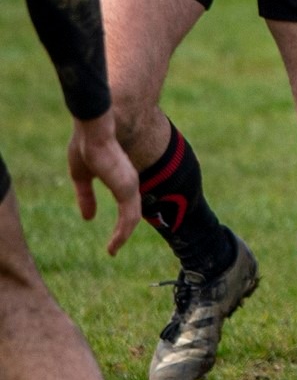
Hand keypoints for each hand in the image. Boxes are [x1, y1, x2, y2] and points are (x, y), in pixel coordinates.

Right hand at [67, 113, 139, 255]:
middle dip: (124, 231)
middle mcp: (129, 183)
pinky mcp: (127, 189)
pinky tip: (115, 244)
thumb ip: (85, 196)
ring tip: (112, 250)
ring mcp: (130, 186)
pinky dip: (123, 233)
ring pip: (131, 218)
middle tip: (114, 247)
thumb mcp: (81, 175)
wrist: (95, 130)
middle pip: (132, 213)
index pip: (126, 203)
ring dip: (122, 236)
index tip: (113, 236)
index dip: (120, 220)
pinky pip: (129, 217)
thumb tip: (88, 218)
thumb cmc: (86, 146)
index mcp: (121, 178)